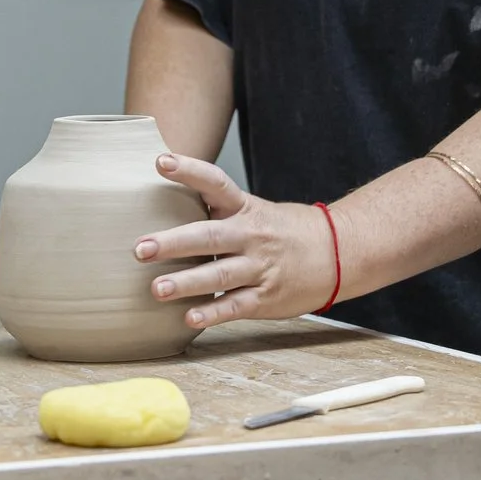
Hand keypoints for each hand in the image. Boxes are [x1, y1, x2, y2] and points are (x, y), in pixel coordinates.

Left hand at [135, 154, 335, 327]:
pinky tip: (189, 317)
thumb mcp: (255, 210)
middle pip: (209, 236)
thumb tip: (168, 202)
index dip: (189, 170)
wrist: (339, 253)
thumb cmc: (286, 231)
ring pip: (220, 275)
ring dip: (187, 283)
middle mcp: (252, 236)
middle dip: (174, 243)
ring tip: (157, 288)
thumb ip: (218, 209)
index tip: (161, 162)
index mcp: (246, 209)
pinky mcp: (266, 298)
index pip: (216, 182)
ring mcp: (260, 268)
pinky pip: (236, 306)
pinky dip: (213, 312)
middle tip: (141, 248)